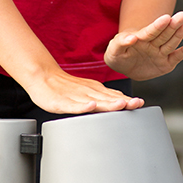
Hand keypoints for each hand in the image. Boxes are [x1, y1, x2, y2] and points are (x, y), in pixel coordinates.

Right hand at [24, 68, 144, 114]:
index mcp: (95, 91)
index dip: (127, 100)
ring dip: (108, 103)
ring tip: (121, 105)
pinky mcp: (61, 102)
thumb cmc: (64, 87)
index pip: (113, 96)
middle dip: (123, 102)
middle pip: (107, 98)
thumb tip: (122, 102)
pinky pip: (73, 105)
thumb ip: (103, 97)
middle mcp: (87, 92)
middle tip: (136, 103)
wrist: (41, 76)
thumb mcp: (87, 91)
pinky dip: (82, 106)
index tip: (140, 103)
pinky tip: (90, 106)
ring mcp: (75, 97)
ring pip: (93, 100)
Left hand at [104, 12, 182, 80]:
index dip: (158, 25)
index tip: (166, 18)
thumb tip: (131, 38)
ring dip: (179, 34)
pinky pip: (176, 57)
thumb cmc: (117, 54)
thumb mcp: (114, 49)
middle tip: (182, 15)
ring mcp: (160, 53)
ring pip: (171, 43)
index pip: (150, 31)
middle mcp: (153, 43)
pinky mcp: (166, 64)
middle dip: (173, 25)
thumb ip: (121, 43)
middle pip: (164, 34)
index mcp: (141, 38)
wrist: (123, 65)